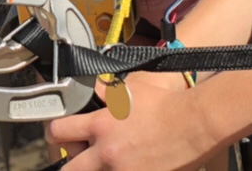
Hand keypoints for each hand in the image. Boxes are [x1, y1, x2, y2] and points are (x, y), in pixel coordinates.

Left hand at [45, 75, 221, 169]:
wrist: (196, 124)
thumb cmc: (166, 104)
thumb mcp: (131, 89)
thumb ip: (107, 93)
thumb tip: (94, 90)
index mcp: (101, 126)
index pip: (59, 131)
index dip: (55, 132)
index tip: (58, 134)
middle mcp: (106, 153)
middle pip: (68, 169)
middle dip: (70, 162)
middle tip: (77, 158)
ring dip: (96, 168)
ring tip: (106, 160)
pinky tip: (128, 163)